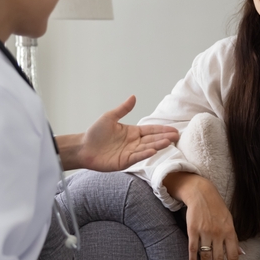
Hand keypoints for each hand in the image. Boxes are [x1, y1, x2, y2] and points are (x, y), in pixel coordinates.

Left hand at [56, 96, 178, 171]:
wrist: (83, 147)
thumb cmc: (95, 133)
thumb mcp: (110, 117)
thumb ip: (123, 109)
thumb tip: (133, 97)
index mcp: (132, 132)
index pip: (150, 130)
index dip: (162, 130)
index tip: (173, 129)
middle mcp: (134, 143)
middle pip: (152, 139)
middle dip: (164, 138)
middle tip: (176, 136)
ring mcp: (130, 153)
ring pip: (147, 148)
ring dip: (157, 145)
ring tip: (168, 142)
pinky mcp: (124, 162)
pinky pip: (136, 157)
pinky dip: (145, 154)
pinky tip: (153, 150)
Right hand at [164, 173, 239, 259]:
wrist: (202, 194)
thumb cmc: (217, 209)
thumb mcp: (229, 222)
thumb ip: (234, 239)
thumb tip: (241, 255)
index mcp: (230, 231)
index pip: (233, 255)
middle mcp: (218, 233)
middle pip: (219, 258)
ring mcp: (205, 232)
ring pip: (205, 256)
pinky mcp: (193, 230)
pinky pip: (193, 248)